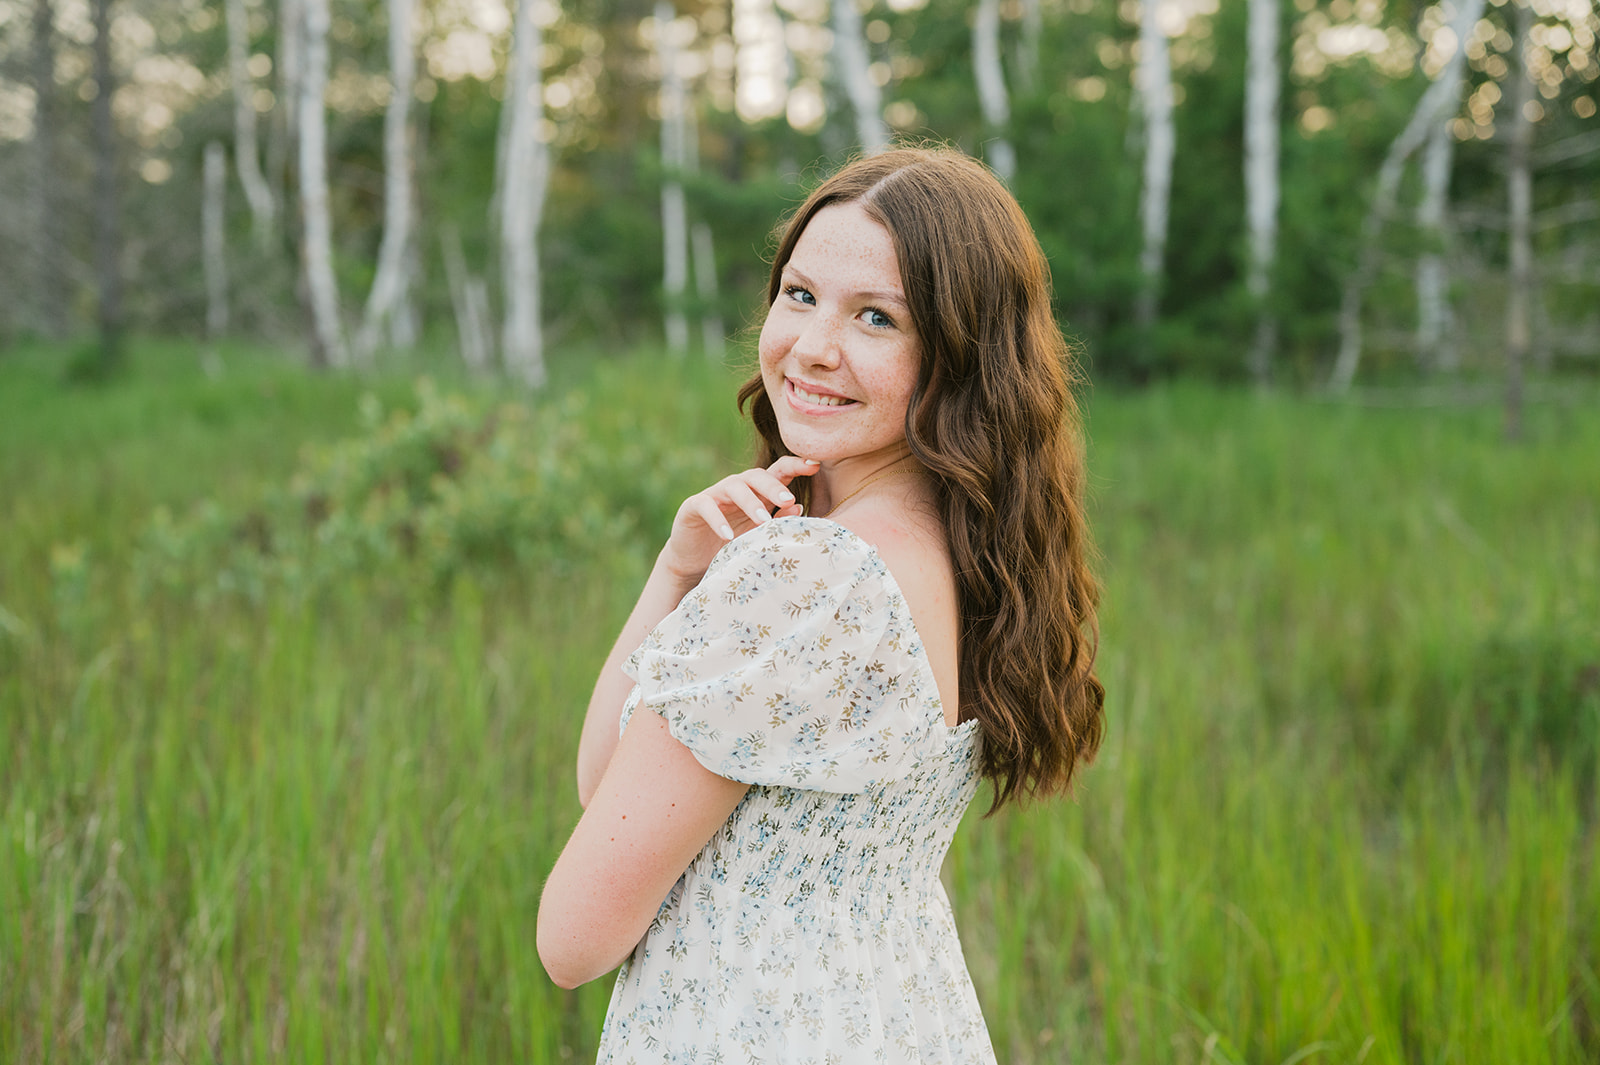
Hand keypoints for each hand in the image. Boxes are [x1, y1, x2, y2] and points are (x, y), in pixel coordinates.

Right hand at [658, 456, 818, 586]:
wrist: (695, 559)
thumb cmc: (733, 543)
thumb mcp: (759, 534)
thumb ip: (778, 520)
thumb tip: (799, 507)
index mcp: (757, 491)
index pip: (777, 472)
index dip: (795, 465)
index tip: (814, 466)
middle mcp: (737, 487)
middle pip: (757, 476)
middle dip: (774, 486)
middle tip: (789, 500)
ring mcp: (715, 494)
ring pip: (734, 487)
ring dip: (750, 503)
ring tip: (763, 521)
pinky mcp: (693, 506)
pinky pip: (706, 506)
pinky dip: (718, 519)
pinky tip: (728, 536)